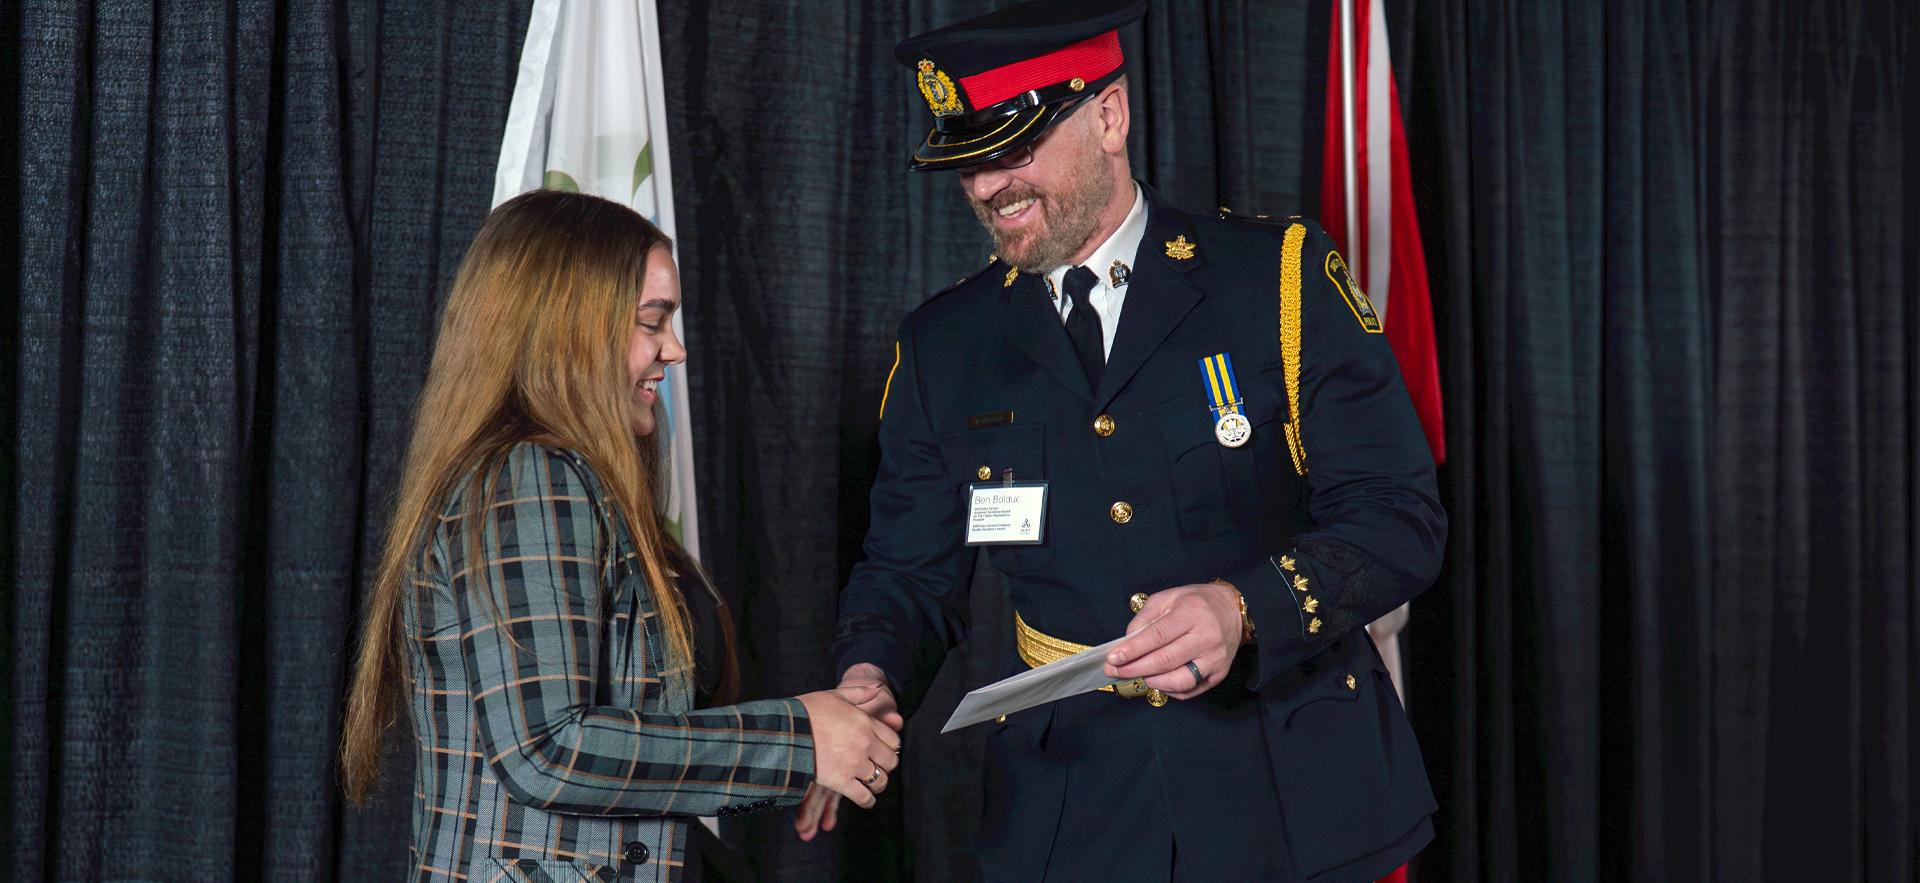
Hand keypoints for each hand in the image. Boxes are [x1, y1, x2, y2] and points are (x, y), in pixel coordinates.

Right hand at [795, 665, 901, 839]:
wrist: (786, 730)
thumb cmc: (808, 711)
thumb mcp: (835, 695)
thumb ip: (859, 692)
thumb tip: (878, 688)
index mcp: (866, 723)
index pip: (894, 740)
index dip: (890, 747)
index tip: (884, 750)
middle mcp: (865, 744)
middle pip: (891, 761)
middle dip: (886, 765)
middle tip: (879, 767)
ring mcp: (854, 764)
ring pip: (880, 780)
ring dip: (878, 783)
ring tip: (873, 784)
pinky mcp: (841, 781)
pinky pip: (864, 797)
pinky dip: (867, 801)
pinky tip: (866, 799)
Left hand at [1102, 582, 1244, 700]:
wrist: (1232, 611)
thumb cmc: (1197, 604)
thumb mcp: (1168, 598)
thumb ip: (1145, 618)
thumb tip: (1127, 642)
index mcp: (1192, 613)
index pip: (1157, 636)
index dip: (1132, 649)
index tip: (1112, 658)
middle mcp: (1207, 637)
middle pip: (1165, 660)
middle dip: (1134, 669)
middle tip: (1114, 671)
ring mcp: (1215, 658)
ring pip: (1179, 681)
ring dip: (1152, 682)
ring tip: (1138, 675)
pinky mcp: (1219, 674)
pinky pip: (1189, 690)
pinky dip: (1168, 690)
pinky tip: (1158, 680)